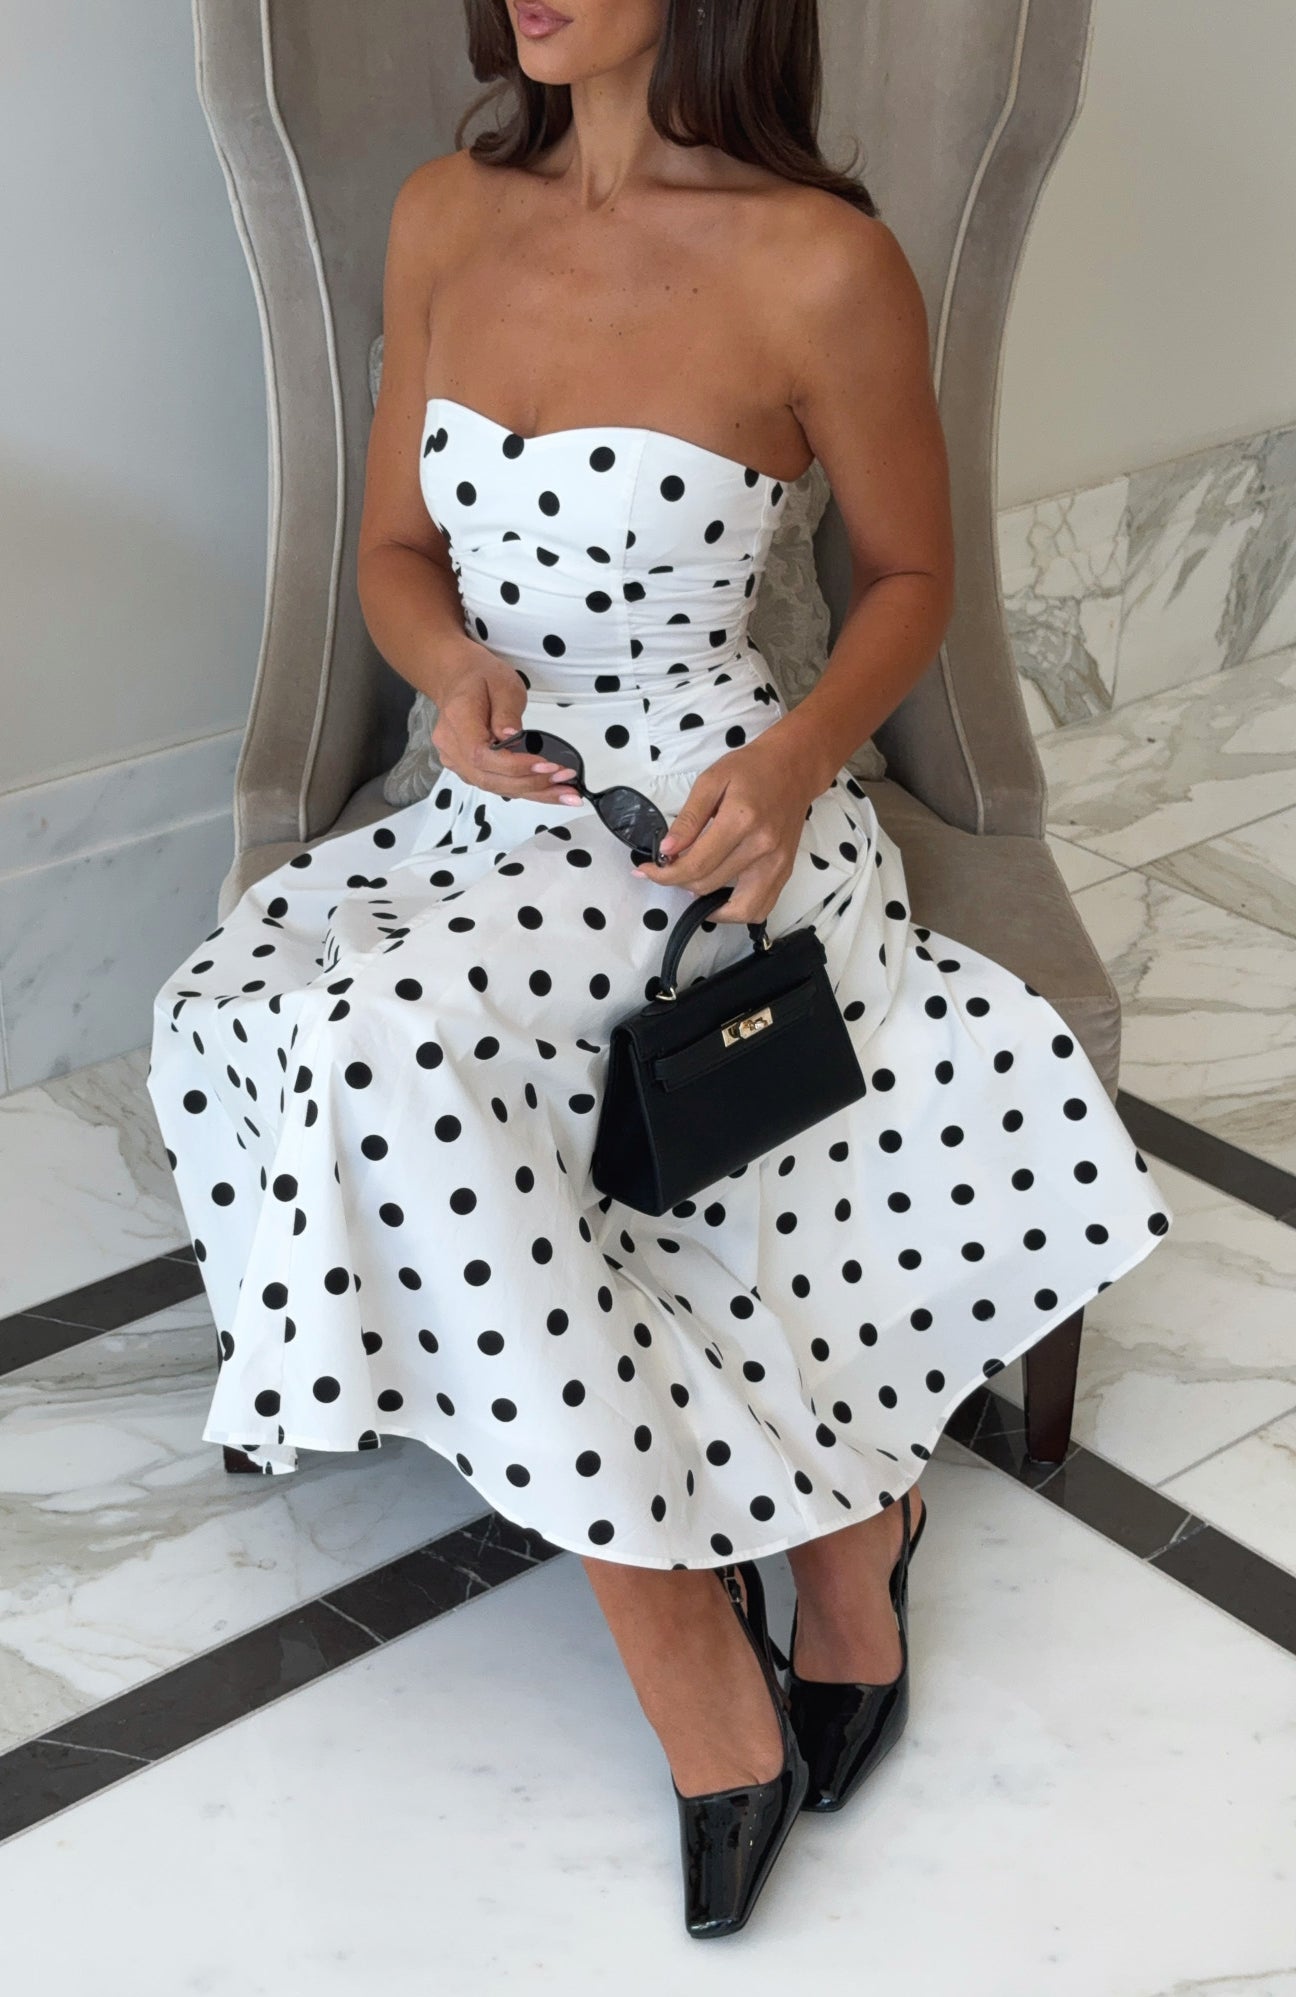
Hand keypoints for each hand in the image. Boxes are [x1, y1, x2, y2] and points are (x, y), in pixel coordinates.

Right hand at [430, 648, 580, 802]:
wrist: (460, 681)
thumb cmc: (482, 678)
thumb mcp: (502, 683)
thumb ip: (507, 711)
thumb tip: (511, 736)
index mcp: (457, 722)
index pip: (481, 756)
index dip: (515, 766)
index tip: (547, 765)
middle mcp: (451, 748)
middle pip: (489, 778)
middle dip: (531, 783)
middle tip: (566, 780)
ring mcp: (457, 762)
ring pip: (495, 787)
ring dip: (534, 792)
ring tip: (567, 792)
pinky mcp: (469, 770)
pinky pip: (498, 785)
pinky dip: (526, 790)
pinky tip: (551, 792)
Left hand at [633, 732, 823, 922]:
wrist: (793, 767)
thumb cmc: (751, 769)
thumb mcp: (711, 781)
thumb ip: (689, 818)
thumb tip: (667, 851)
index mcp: (741, 820)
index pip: (696, 864)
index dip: (665, 874)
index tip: (648, 870)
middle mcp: (762, 847)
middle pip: (709, 885)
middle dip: (679, 882)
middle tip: (668, 868)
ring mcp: (777, 863)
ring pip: (737, 909)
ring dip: (707, 905)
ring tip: (692, 885)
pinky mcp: (785, 871)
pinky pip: (761, 908)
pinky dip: (736, 912)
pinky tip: (719, 897)